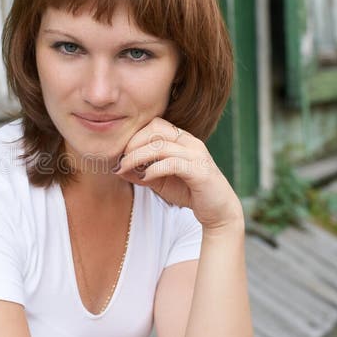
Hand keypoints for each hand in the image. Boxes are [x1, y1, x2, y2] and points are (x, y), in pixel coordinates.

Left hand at [113, 116, 242, 230]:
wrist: (218, 211)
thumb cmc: (189, 192)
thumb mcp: (160, 181)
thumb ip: (141, 172)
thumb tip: (118, 168)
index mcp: (182, 140)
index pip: (155, 125)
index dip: (134, 136)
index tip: (120, 154)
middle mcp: (191, 142)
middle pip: (156, 129)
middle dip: (133, 143)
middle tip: (121, 161)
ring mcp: (197, 155)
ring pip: (161, 146)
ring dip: (138, 157)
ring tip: (125, 169)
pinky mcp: (200, 171)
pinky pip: (172, 163)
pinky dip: (154, 169)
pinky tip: (145, 177)